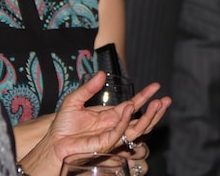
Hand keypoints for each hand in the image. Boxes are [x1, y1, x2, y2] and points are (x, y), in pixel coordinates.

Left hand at [20, 72, 170, 175]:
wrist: (53, 143)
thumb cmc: (62, 126)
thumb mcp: (74, 100)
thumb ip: (88, 87)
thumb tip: (102, 74)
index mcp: (110, 116)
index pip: (132, 106)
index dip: (144, 97)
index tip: (156, 87)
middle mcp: (114, 126)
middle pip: (140, 120)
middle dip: (155, 110)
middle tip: (166, 99)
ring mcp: (111, 136)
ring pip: (136, 129)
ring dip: (147, 117)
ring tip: (157, 104)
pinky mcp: (104, 144)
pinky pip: (118, 133)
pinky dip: (125, 121)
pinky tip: (129, 108)